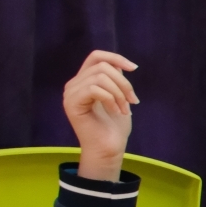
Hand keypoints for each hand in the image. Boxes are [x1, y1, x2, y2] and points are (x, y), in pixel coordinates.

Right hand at [62, 50, 138, 180]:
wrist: (108, 150)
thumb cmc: (114, 128)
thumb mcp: (119, 97)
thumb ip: (116, 80)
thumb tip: (120, 64)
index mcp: (84, 81)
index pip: (96, 57)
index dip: (115, 57)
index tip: (134, 68)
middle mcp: (74, 84)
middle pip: (102, 66)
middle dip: (124, 82)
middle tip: (133, 101)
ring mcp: (71, 93)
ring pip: (100, 77)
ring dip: (119, 93)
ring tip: (125, 109)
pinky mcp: (72, 103)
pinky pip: (94, 89)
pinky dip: (110, 99)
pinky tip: (116, 112)